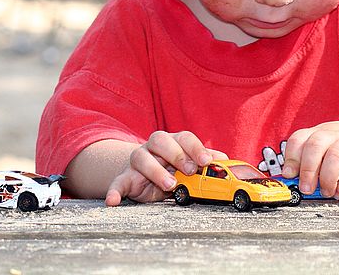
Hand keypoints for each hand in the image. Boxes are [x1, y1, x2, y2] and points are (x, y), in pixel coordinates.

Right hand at [105, 131, 226, 205]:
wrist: (143, 174)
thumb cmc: (171, 167)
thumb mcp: (188, 164)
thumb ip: (204, 161)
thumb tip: (224, 160)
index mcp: (173, 141)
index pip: (184, 137)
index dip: (196, 148)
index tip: (207, 161)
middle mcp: (154, 147)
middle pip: (161, 140)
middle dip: (177, 154)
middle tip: (190, 170)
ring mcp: (138, 160)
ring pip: (141, 157)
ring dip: (155, 171)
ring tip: (169, 185)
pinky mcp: (125, 177)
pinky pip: (117, 182)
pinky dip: (114, 191)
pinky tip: (113, 201)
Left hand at [280, 117, 338, 199]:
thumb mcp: (329, 144)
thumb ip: (311, 158)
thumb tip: (291, 179)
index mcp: (321, 132)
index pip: (299, 138)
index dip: (291, 157)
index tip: (289, 175)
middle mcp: (335, 134)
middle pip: (315, 145)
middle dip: (307, 170)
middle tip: (306, 188)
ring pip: (335, 156)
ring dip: (327, 178)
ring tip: (327, 191)